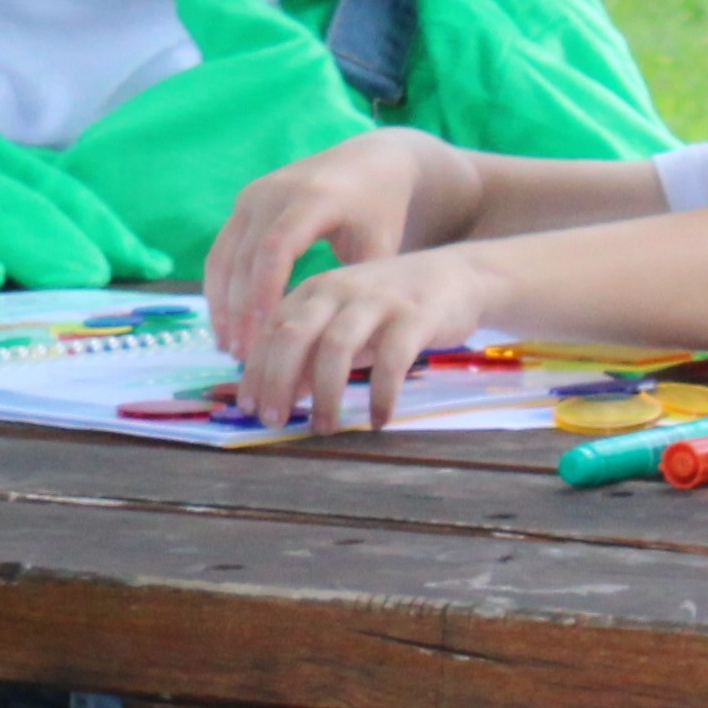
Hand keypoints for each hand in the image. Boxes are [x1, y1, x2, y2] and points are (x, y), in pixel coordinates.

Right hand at [204, 128, 445, 354]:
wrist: (369, 163)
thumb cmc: (381, 212)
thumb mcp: (380, 247)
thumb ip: (355, 290)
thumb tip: (331, 347)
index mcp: (315, 197)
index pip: (277, 246)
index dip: (265, 291)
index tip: (264, 335)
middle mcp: (276, 191)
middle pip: (244, 255)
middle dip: (239, 309)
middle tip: (243, 355)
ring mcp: (254, 195)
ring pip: (224, 256)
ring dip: (222, 304)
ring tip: (230, 348)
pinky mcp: (243, 203)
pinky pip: (222, 251)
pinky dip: (220, 289)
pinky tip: (227, 325)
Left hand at [229, 242, 502, 433]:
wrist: (458, 277)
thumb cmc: (390, 309)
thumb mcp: (344, 325)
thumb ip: (311, 354)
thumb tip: (279, 396)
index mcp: (315, 290)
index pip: (272, 329)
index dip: (256, 370)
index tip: (250, 407)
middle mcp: (339, 290)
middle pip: (293, 335)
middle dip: (278, 381)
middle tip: (275, 421)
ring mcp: (376, 300)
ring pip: (336, 347)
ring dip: (325, 395)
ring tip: (323, 429)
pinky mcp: (414, 316)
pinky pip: (391, 360)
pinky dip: (380, 394)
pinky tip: (379, 420)